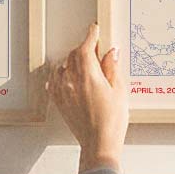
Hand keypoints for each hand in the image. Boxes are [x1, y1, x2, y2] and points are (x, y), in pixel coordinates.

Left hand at [49, 22, 127, 167]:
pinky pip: (55, 82)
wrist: (99, 144)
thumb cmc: (112, 121)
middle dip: (83, 49)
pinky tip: (67, 77)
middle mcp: (72, 81)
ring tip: (83, 64)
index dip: (90, 36)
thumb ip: (112, 68)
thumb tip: (111, 53)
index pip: (85, 48)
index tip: (94, 29)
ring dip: (72, 61)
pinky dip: (61, 75)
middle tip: (94, 48)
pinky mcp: (59, 102)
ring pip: (63, 67)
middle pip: (73, 55)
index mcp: (88, 76)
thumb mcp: (119, 91)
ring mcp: (63, 92)